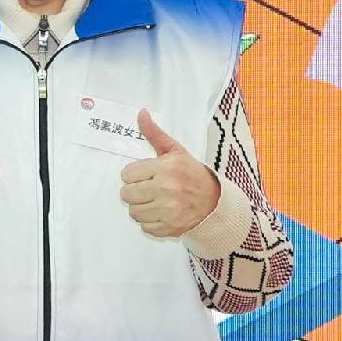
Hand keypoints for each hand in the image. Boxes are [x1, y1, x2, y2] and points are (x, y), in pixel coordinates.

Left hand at [120, 109, 221, 239]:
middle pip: (126, 194)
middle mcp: (167, 189)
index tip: (145, 174)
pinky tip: (161, 212)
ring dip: (140, 207)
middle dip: (134, 190)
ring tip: (154, 200)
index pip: (127, 174)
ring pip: (133, 212)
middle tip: (148, 188)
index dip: (134, 174)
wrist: (215, 200)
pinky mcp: (170, 227)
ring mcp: (169, 211)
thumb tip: (141, 113)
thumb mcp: (175, 151)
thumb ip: (155, 134)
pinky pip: (144, 226)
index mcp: (166, 168)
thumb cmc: (191, 173)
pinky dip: (150, 221)